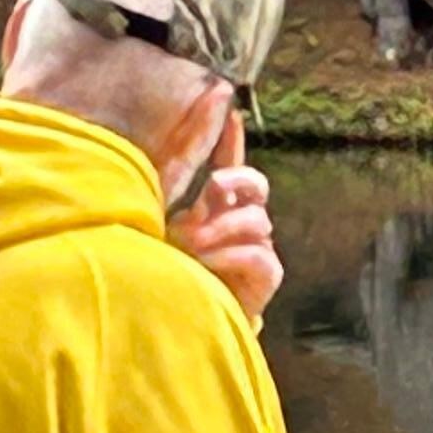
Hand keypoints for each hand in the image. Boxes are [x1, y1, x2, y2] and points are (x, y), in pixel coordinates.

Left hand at [164, 89, 282, 322]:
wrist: (179, 321)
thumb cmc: (169, 268)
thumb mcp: (165, 212)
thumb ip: (179, 167)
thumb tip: (194, 120)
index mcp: (216, 206)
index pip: (230, 164)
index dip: (232, 139)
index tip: (230, 111)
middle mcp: (240, 223)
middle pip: (256, 184)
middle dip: (236, 181)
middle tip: (211, 191)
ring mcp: (256, 248)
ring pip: (255, 220)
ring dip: (221, 229)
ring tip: (191, 245)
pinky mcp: (267, 277)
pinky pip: (259, 254)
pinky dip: (231, 256)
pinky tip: (207, 264)